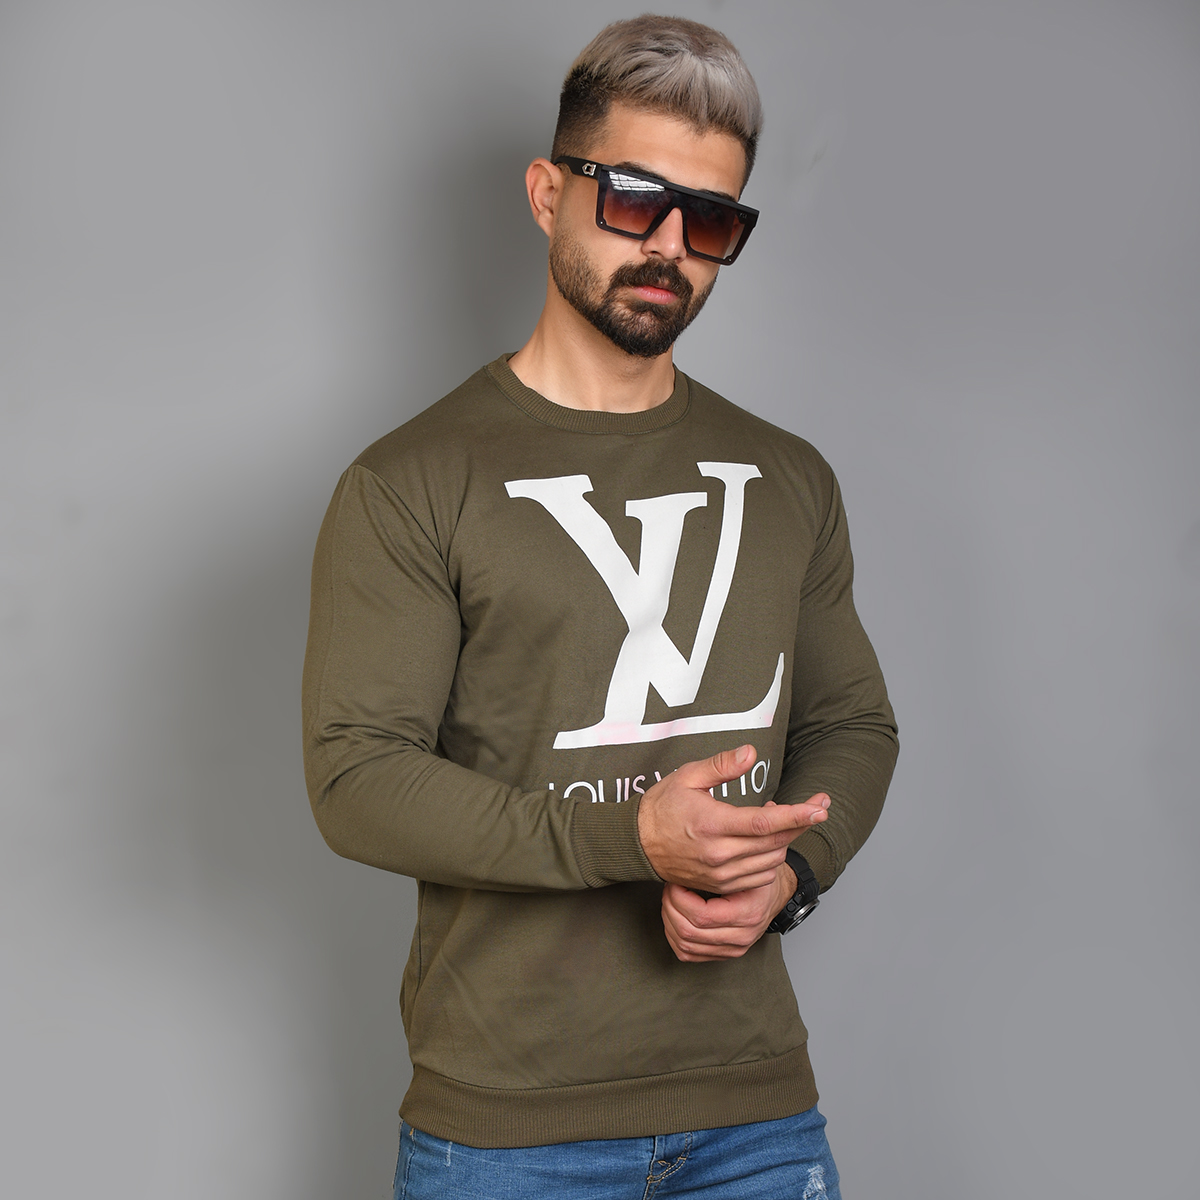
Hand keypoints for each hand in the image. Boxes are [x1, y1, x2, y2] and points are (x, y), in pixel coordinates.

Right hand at [637, 744, 829, 893]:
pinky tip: (769, 842)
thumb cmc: (663, 806)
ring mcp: (720, 873)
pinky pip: (758, 877)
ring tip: (784, 820)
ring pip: (770, 862)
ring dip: (785, 842)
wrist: (638, 843)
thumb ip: (722, 765)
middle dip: (802, 824)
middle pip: (775, 843)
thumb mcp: (688, 776)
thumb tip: (750, 753)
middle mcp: (719, 853)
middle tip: (819, 807)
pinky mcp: (720, 885)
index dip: (796, 816)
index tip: (820, 807)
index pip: (764, 823)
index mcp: (712, 824)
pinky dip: (771, 859)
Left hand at [661, 863, 797, 962]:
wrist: (774, 897)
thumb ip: (722, 866)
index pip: (702, 916)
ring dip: (669, 922)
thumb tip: (688, 859)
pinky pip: (688, 954)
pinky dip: (674, 937)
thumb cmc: (759, 879)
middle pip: (689, 932)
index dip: (680, 899)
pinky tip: (673, 919)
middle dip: (670, 907)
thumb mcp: (747, 866)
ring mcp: (732, 949)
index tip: (675, 882)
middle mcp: (741, 937)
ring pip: (685, 946)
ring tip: (670, 901)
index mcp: (747, 914)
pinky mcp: (723, 954)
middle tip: (669, 888)